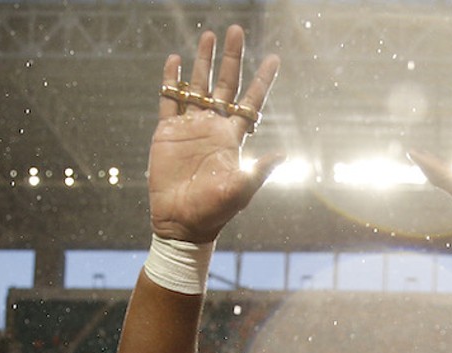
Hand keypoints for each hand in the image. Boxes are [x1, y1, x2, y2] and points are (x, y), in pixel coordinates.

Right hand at [149, 25, 282, 243]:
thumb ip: (258, 170)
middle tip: (236, 30)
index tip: (274, 57)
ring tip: (208, 34)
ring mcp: (190, 127)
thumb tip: (283, 155)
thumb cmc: (214, 211)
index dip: (262, 80)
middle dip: (231, 58)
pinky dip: (172, 79)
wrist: (181, 222)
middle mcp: (213, 127)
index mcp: (233, 137)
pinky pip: (169, 100)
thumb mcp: (240, 191)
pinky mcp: (167, 132)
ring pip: (197, 85)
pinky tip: (175, 60)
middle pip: (225, 84)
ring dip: (203, 61)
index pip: (251, 101)